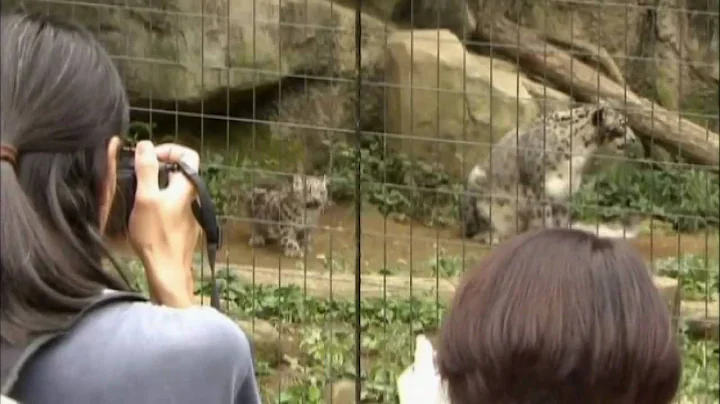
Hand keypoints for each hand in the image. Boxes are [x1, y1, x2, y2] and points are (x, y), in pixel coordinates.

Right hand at [127, 141, 200, 307]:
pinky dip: (159, 203)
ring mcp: (190, 213)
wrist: (168, 270)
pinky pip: (173, 206)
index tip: (150, 156)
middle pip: (179, 172)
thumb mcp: (145, 198)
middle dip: (158, 168)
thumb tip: (146, 145)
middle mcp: (194, 198)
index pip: (189, 155)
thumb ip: (146, 170)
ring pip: (174, 190)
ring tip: (138, 194)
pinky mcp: (184, 227)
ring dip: (156, 186)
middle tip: (138, 173)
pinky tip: (144, 214)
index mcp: (188, 186)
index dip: (170, 150)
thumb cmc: (156, 235)